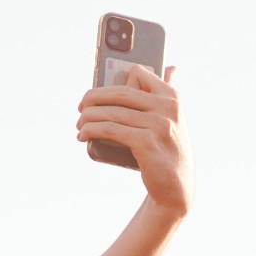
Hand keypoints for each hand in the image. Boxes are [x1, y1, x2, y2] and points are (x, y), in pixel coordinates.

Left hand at [78, 65, 190, 215]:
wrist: (176, 187)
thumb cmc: (167, 150)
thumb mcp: (173, 119)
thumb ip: (167, 96)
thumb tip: (170, 67)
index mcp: (172, 97)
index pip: (138, 74)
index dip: (112, 83)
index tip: (95, 95)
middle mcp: (168, 108)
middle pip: (120, 93)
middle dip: (93, 98)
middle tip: (79, 108)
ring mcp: (159, 126)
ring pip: (112, 113)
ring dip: (88, 117)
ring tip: (79, 125)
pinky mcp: (147, 144)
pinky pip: (112, 130)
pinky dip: (92, 130)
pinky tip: (83, 136)